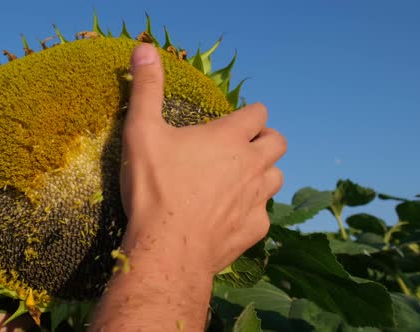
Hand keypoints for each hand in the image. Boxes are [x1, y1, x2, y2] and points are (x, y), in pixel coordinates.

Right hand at [91, 43, 285, 330]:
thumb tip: (144, 48)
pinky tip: (232, 215)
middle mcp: (252, 164)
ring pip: (277, 177)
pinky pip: (265, 213)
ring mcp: (257, 199)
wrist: (167, 248)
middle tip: (243, 147)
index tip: (237, 120)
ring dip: (264, 173)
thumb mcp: (142, 132)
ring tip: (242, 178)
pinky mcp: (255, 229)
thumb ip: (147, 89)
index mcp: (230, 137)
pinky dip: (253, 210)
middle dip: (265, 140)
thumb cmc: (155, 188)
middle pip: (278, 142)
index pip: (258, 113)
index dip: (250, 114)